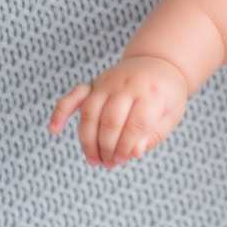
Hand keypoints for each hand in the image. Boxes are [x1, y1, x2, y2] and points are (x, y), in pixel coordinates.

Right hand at [47, 55, 188, 167]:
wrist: (158, 63)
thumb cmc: (166, 94)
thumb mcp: (172, 114)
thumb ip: (155, 135)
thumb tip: (134, 153)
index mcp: (151, 92)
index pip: (135, 124)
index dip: (126, 147)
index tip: (124, 159)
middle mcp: (127, 85)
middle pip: (110, 120)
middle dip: (107, 147)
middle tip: (110, 164)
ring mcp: (108, 82)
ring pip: (89, 112)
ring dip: (87, 140)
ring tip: (94, 160)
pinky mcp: (94, 83)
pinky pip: (73, 96)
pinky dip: (60, 111)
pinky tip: (54, 129)